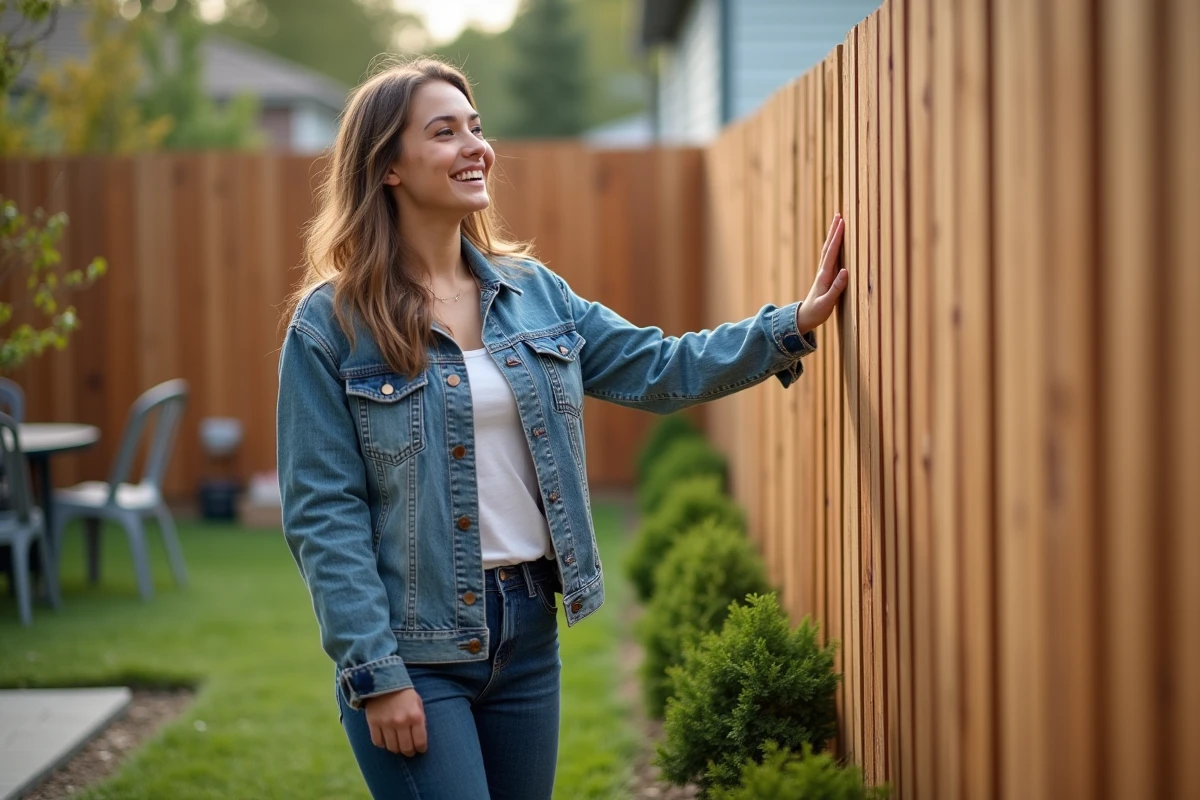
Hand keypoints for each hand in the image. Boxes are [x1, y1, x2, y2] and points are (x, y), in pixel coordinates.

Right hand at [364, 687, 427, 755]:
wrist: (384, 680)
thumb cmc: (404, 694)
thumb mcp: (418, 703)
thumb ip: (420, 719)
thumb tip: (420, 739)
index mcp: (415, 716)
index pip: (420, 742)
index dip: (421, 748)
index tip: (420, 749)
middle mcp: (401, 721)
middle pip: (406, 748)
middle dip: (409, 752)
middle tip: (409, 751)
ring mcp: (386, 723)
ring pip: (392, 747)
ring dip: (396, 749)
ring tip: (398, 745)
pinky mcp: (373, 723)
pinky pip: (378, 742)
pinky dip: (383, 744)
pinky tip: (386, 740)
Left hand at [795, 213, 848, 333]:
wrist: (805, 317)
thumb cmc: (817, 312)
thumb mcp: (827, 303)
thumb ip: (836, 288)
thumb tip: (846, 271)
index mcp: (824, 275)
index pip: (831, 252)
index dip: (837, 237)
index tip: (842, 223)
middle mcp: (823, 271)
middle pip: (828, 247)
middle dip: (834, 231)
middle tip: (839, 214)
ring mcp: (823, 272)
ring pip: (828, 250)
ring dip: (833, 236)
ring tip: (838, 222)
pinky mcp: (825, 276)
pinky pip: (830, 256)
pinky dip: (833, 246)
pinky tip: (836, 242)